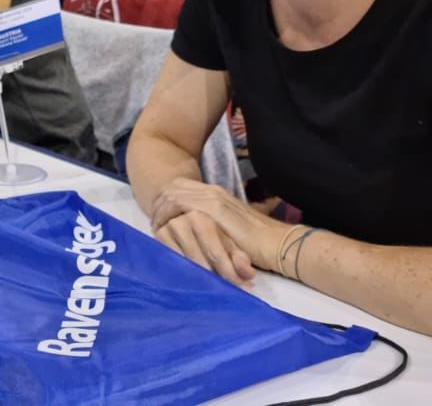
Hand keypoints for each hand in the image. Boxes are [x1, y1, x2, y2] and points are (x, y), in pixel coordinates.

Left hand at [149, 177, 288, 286]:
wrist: (280, 244)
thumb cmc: (258, 245)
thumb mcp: (228, 232)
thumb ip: (213, 227)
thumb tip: (195, 234)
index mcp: (217, 194)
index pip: (182, 188)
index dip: (166, 201)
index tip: (158, 217)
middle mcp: (213, 192)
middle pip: (174, 188)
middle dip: (159, 204)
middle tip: (151, 221)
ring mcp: (213, 198)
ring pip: (173, 195)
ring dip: (160, 210)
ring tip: (153, 226)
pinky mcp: (213, 209)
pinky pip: (179, 205)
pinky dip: (167, 215)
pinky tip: (161, 228)